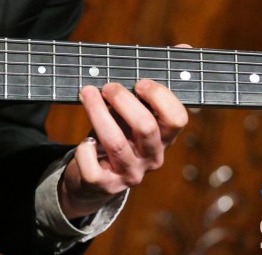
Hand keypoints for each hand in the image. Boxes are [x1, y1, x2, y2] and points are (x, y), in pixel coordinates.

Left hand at [58, 78, 188, 218]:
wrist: (96, 179)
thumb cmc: (116, 137)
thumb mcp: (129, 121)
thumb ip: (131, 103)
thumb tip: (120, 76)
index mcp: (163, 139)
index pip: (177, 118)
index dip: (160, 96)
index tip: (139, 84)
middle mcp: (152, 158)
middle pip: (146, 127)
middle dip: (123, 100)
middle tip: (108, 87)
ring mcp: (130, 174)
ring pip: (115, 142)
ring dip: (98, 112)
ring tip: (87, 93)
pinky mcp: (106, 185)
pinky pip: (92, 167)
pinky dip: (84, 150)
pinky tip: (85, 142)